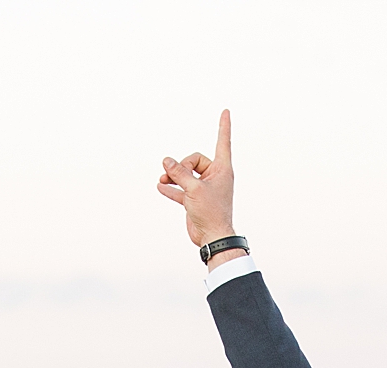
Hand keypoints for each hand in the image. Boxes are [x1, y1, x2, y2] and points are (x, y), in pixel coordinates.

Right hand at [157, 109, 237, 251]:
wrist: (212, 237)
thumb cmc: (211, 212)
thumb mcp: (193, 188)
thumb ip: (179, 173)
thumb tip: (166, 161)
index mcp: (222, 169)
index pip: (222, 141)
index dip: (224, 126)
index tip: (226, 111)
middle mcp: (215, 176)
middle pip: (194, 160)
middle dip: (181, 166)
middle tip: (174, 176)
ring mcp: (204, 188)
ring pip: (185, 174)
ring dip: (173, 176)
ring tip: (162, 181)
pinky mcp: (195, 200)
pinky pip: (181, 189)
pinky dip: (172, 188)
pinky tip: (161, 187)